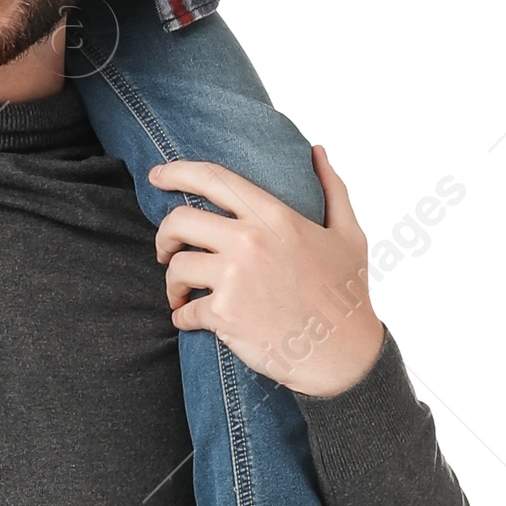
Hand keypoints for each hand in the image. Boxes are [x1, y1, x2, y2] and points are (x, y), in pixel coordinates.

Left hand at [153, 147, 384, 395]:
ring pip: (176, 267)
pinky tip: (190, 320)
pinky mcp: (223, 314)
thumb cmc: (347, 293)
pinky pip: (183, 311)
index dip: (176, 172)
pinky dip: (182, 317)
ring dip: (172, 282)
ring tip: (181, 293)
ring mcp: (234, 278)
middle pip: (179, 221)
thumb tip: (317, 152)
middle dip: (164, 236)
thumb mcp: (349, 234)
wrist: (343, 353)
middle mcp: (249, 241)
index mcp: (274, 216)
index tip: (156, 176)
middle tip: (165, 251)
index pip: (213, 179)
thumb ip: (332, 188)